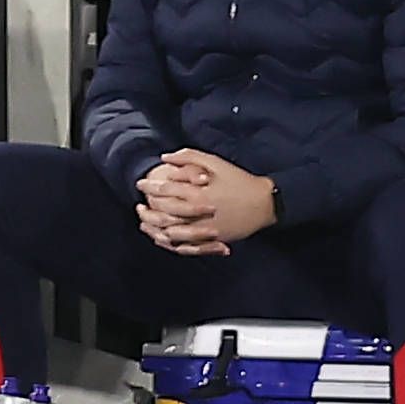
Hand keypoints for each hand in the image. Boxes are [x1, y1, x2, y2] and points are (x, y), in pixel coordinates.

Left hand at [139, 149, 274, 254]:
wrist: (265, 203)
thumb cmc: (238, 180)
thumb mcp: (214, 162)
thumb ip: (188, 157)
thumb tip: (164, 158)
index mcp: (198, 192)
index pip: (164, 190)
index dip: (149, 186)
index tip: (140, 184)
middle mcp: (199, 213)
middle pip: (164, 212)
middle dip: (148, 207)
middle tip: (139, 204)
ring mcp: (206, 229)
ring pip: (172, 232)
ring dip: (155, 227)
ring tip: (145, 221)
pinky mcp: (213, 241)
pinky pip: (187, 246)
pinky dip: (172, 243)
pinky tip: (163, 236)